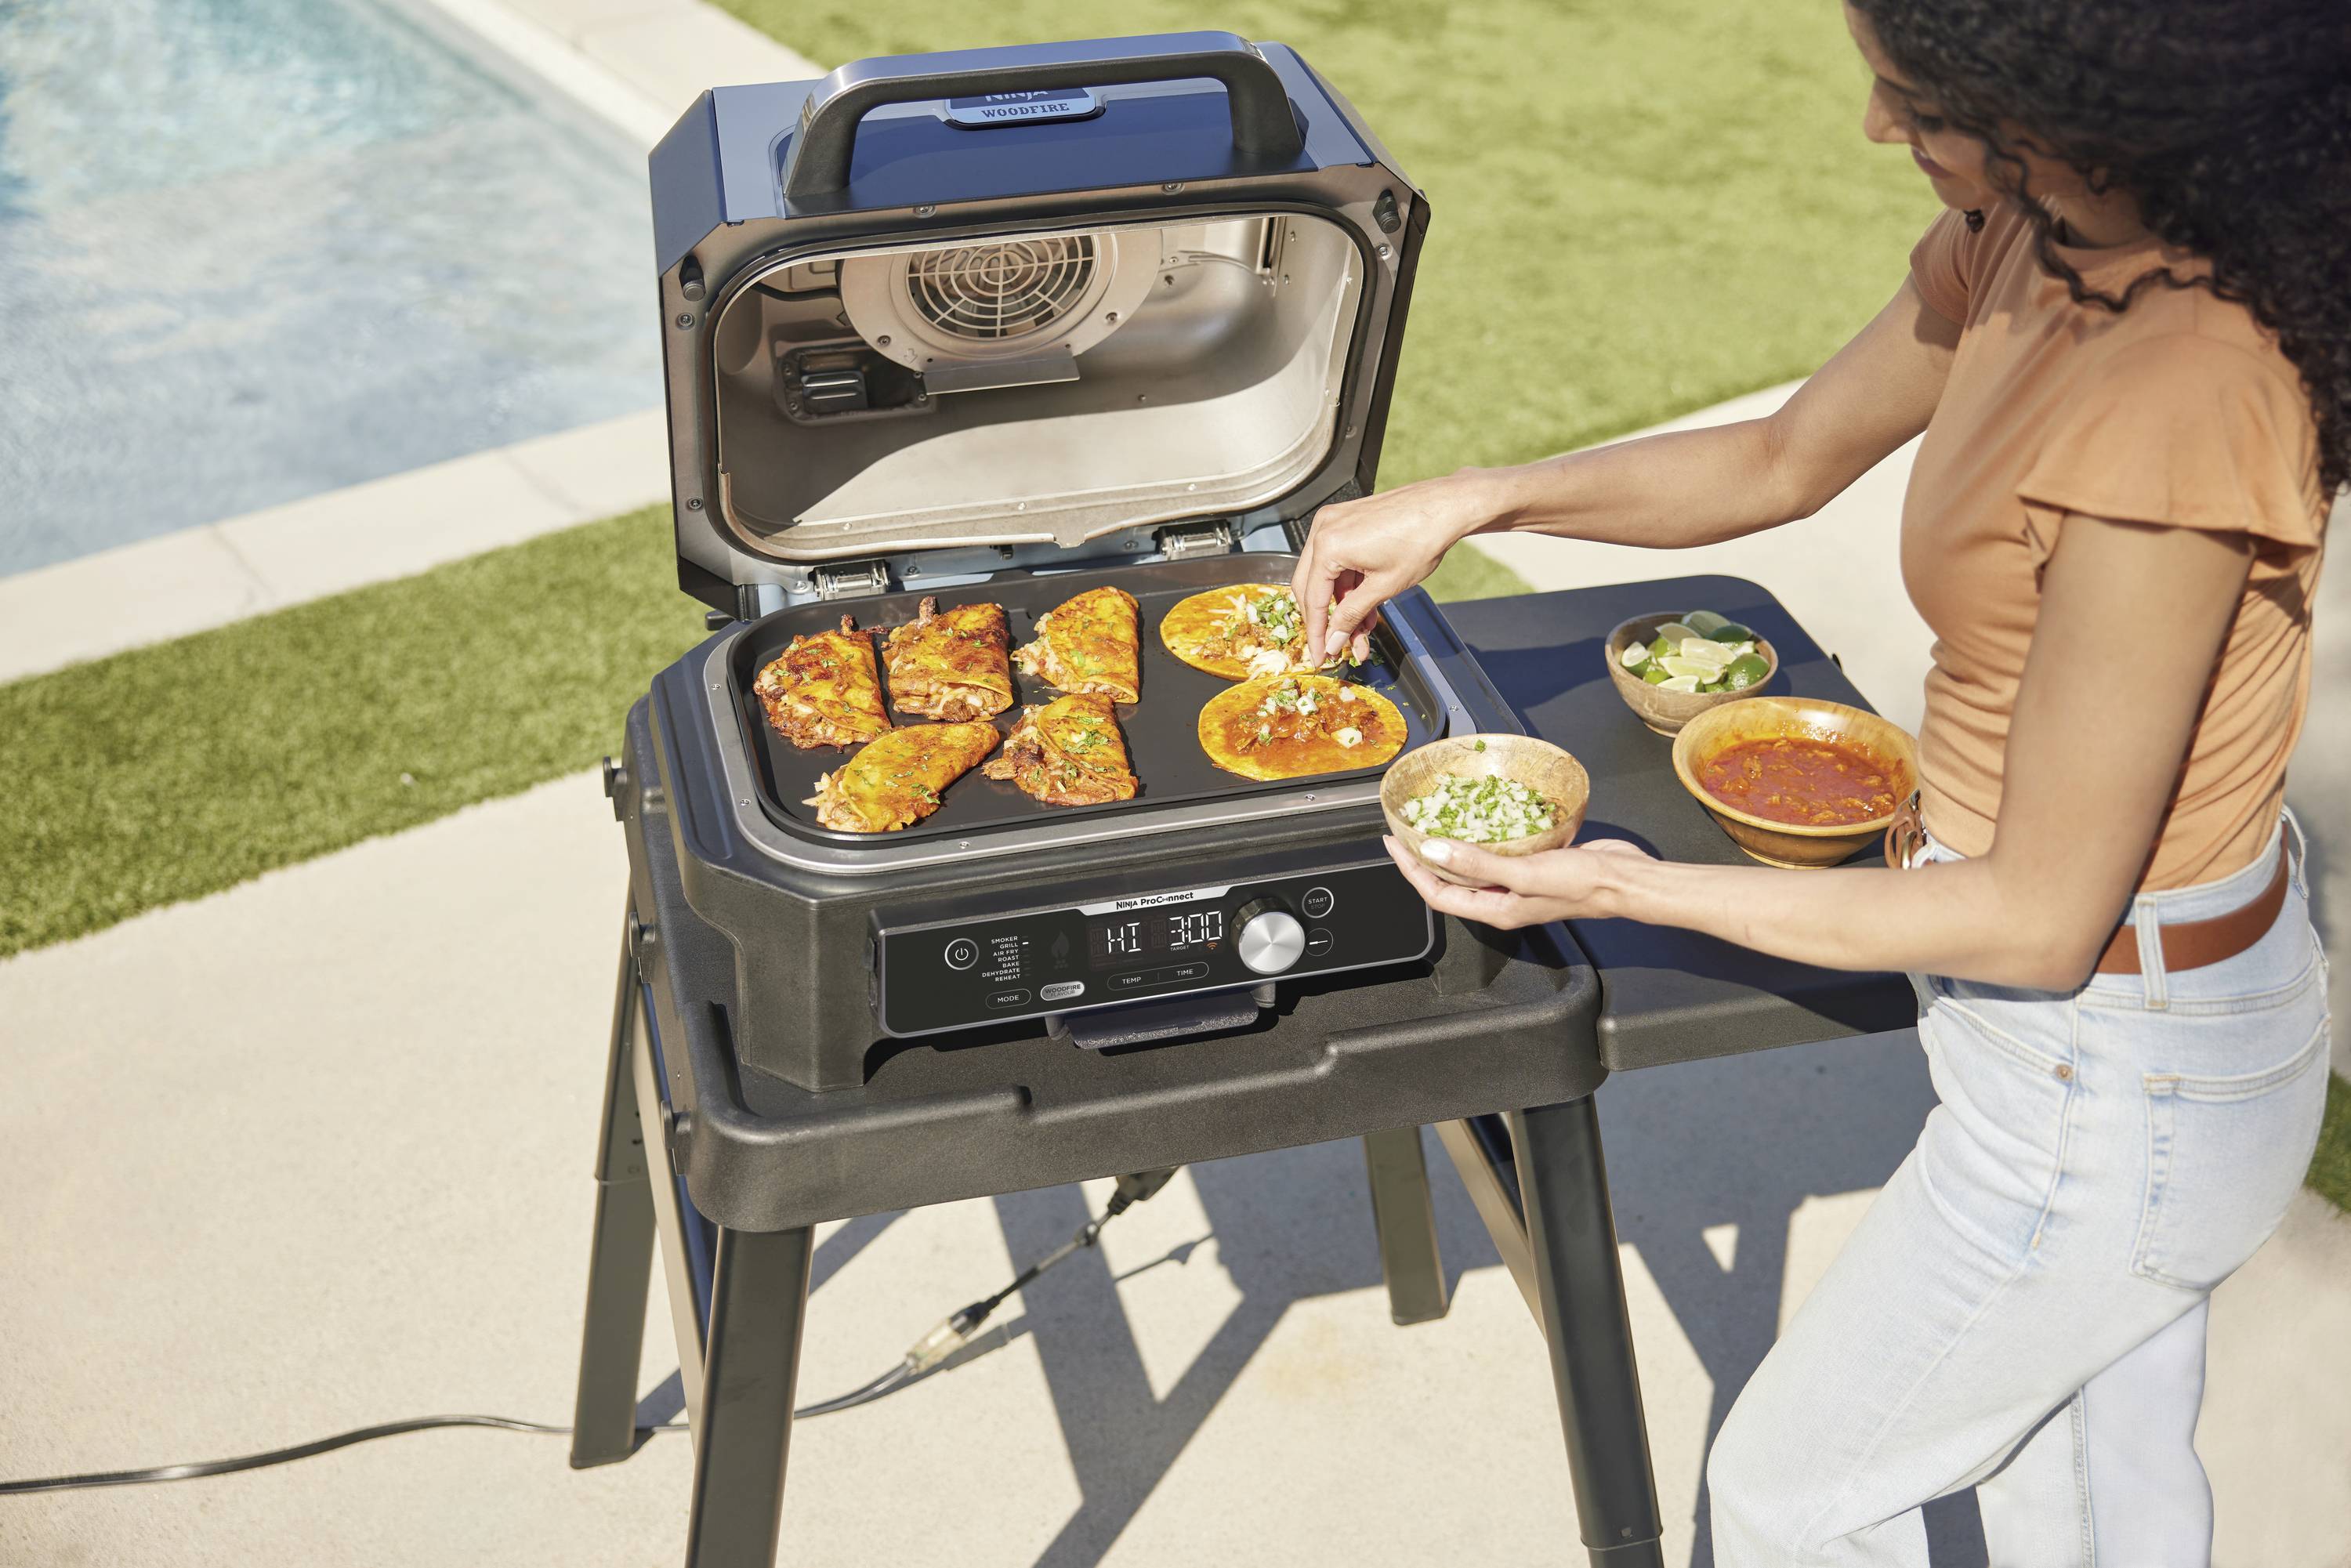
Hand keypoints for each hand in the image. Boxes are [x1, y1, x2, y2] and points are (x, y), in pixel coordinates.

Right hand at [1292, 471, 1504, 663]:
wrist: (1445, 507)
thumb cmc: (1421, 538)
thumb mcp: (1384, 587)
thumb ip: (1352, 615)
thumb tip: (1334, 638)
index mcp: (1329, 546)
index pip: (1313, 599)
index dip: (1316, 633)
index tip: (1319, 655)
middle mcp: (1324, 530)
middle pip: (1310, 586)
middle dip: (1325, 620)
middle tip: (1335, 645)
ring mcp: (1334, 522)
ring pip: (1325, 575)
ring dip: (1341, 605)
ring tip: (1362, 631)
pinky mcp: (1346, 521)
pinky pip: (1337, 559)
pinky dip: (1348, 584)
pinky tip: (1365, 607)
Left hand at [1384, 834, 1656, 929]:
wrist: (1625, 879)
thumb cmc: (1581, 885)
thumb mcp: (1524, 873)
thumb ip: (1477, 864)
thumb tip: (1432, 851)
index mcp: (1495, 909)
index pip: (1437, 892)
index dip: (1410, 869)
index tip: (1393, 843)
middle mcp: (1502, 899)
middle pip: (1450, 879)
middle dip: (1424, 856)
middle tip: (1407, 829)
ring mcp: (1518, 883)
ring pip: (1473, 865)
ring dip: (1452, 845)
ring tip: (1435, 820)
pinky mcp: (1534, 865)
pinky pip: (1498, 852)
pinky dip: (1483, 837)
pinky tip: (1481, 818)